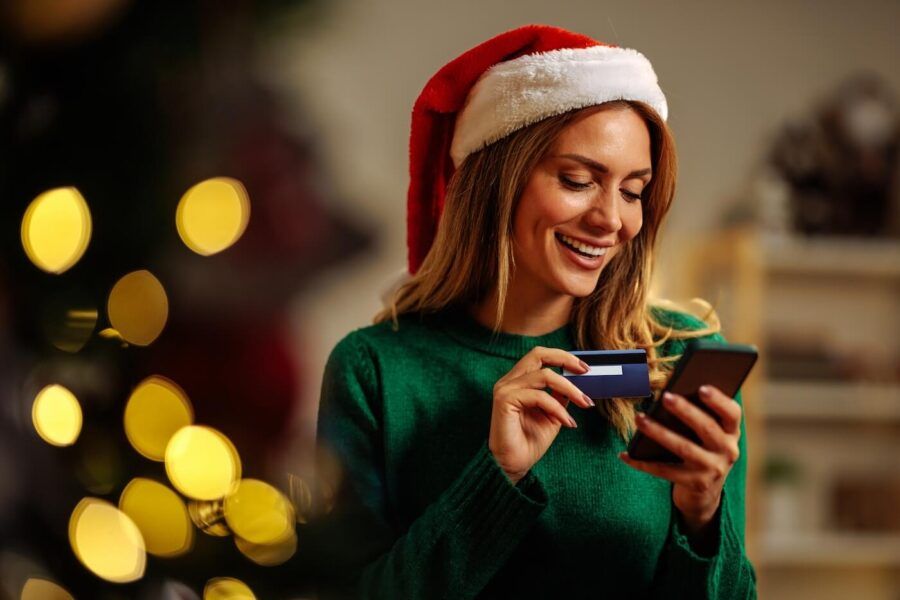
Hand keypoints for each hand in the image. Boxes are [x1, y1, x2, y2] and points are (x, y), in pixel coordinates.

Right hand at [489, 346, 593, 484]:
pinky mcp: (504, 400)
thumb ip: (560, 396)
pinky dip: (557, 408)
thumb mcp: (553, 413)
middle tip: (585, 372)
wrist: (513, 465)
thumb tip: (578, 381)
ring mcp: (505, 389)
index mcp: (519, 381)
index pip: (540, 356)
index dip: (563, 357)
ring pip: (544, 375)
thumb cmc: (530, 441)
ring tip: (584, 403)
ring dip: (569, 389)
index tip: (585, 368)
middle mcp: (510, 381)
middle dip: (565, 359)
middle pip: (538, 354)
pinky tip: (567, 421)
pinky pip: (539, 396)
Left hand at [619, 385, 741, 533]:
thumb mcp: (707, 434)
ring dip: (659, 432)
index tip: (702, 387)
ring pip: (684, 448)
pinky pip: (665, 471)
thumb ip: (697, 414)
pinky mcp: (696, 484)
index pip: (732, 413)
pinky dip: (642, 463)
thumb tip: (667, 393)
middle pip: (707, 428)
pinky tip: (625, 455)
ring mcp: (713, 469)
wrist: (704, 493)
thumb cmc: (700, 449)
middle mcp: (727, 451)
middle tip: (665, 396)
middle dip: (686, 411)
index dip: (718, 400)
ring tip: (639, 419)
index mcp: (731, 432)